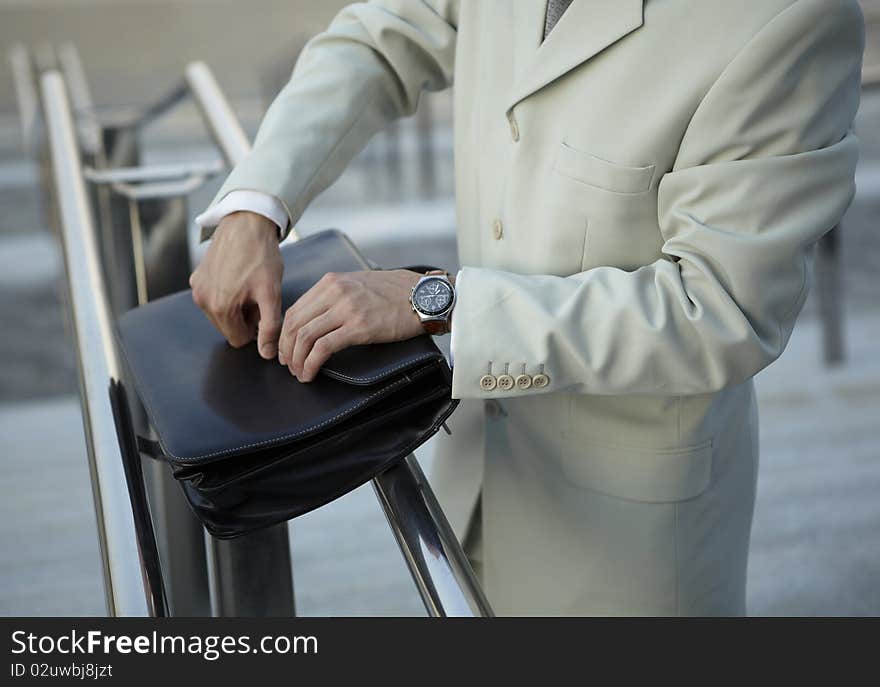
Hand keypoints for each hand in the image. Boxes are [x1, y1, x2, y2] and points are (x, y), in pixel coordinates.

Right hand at [190, 211, 282, 358]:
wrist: (247, 222)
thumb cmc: (261, 256)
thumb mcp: (271, 294)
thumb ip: (269, 327)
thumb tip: (267, 353)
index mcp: (219, 307)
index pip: (238, 340)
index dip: (255, 328)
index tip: (263, 310)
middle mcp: (202, 299)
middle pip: (228, 326)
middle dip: (245, 317)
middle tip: (258, 295)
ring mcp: (197, 287)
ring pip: (221, 312)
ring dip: (236, 305)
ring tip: (249, 284)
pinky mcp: (197, 275)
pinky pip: (214, 295)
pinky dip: (227, 292)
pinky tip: (239, 275)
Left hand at [277, 269, 423, 381]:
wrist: (424, 296)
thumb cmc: (396, 292)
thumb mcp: (358, 283)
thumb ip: (335, 296)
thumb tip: (316, 319)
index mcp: (332, 281)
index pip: (295, 309)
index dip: (285, 334)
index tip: (286, 349)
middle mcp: (335, 291)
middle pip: (295, 324)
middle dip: (286, 349)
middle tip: (289, 366)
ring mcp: (346, 309)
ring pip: (305, 337)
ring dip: (297, 360)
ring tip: (299, 373)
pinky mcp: (359, 327)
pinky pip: (323, 348)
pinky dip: (311, 364)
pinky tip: (310, 373)